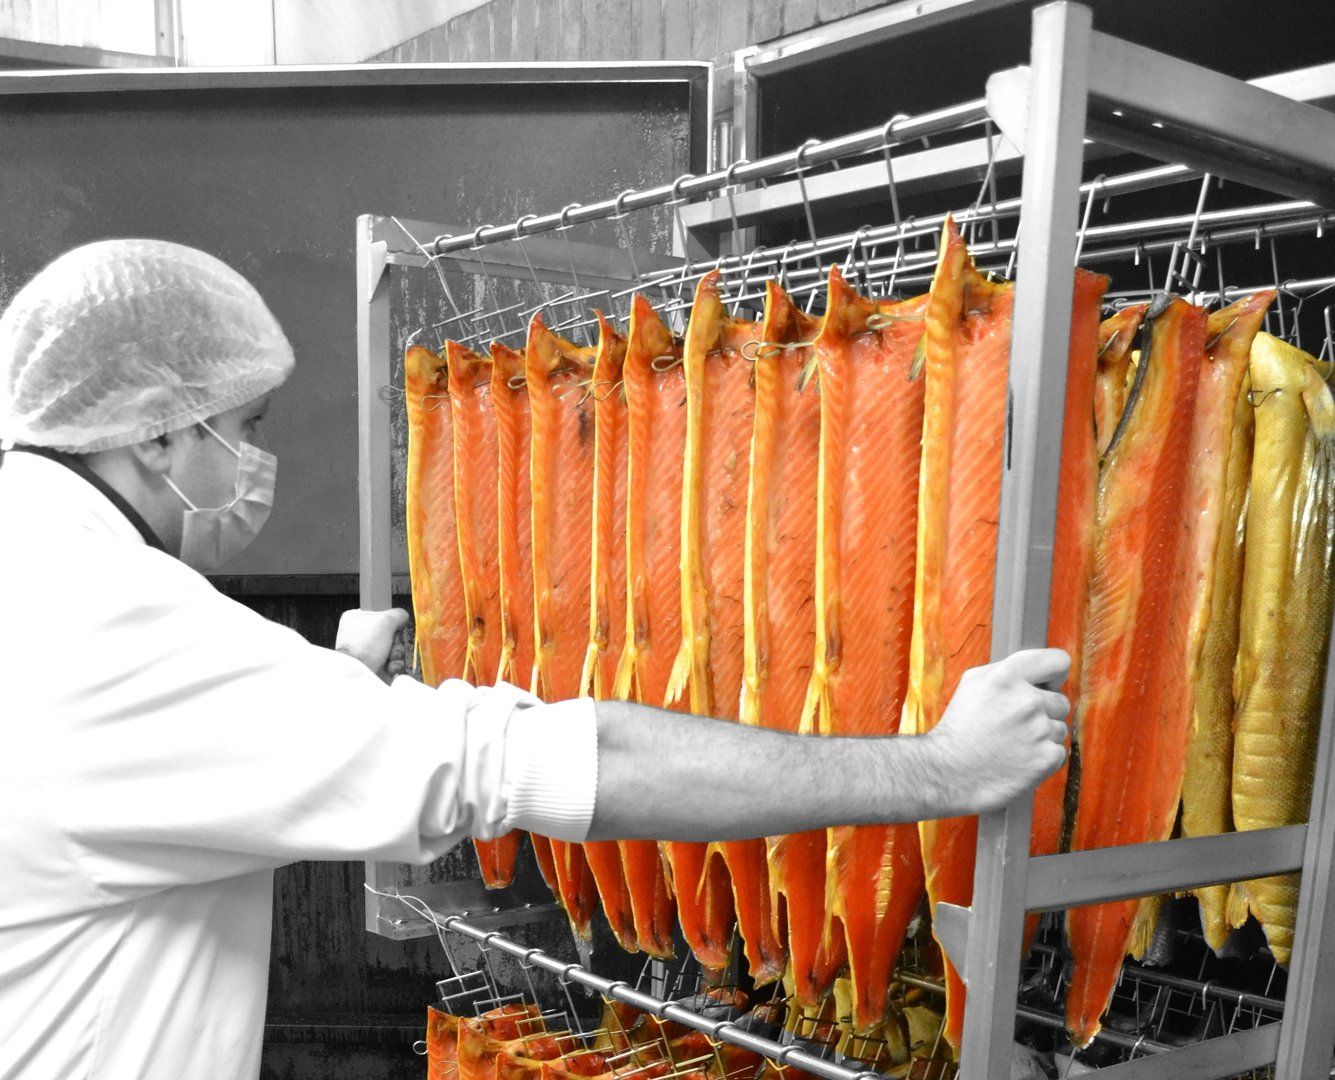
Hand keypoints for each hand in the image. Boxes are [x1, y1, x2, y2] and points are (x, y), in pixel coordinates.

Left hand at [336, 607, 410, 683]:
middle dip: (395, 640)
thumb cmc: (365, 645)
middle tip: (390, 643)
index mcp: (356, 619)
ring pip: (393, 648)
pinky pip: (392, 662)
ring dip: (396, 653)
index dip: (390, 621)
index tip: (392, 626)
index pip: (380, 614)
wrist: (358, 673)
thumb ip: (398, 614)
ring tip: (389, 657)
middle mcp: (360, 634)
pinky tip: (388, 666)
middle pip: (390, 632)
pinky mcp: (374, 666)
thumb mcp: (385, 620)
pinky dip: (393, 664)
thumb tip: (403, 618)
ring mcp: (367, 651)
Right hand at [920, 648, 1069, 816]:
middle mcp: (1026, 699)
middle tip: (1017, 725)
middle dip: (1045, 712)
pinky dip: (1043, 759)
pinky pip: (1058, 753)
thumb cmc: (959, 728)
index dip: (1055, 675)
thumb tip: (1038, 674)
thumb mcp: (972, 683)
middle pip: (1061, 701)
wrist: (948, 772)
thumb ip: (1008, 672)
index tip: (1048, 685)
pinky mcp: (1046, 757)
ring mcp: (1039, 729)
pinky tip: (1020, 760)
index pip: (1058, 661)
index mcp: (1007, 676)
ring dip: (1043, 737)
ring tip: (1014, 744)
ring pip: (1059, 729)